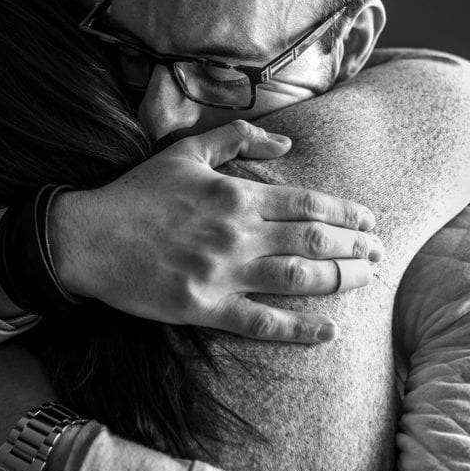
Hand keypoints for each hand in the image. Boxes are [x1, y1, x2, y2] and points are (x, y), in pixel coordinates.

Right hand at [51, 120, 383, 343]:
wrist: (88, 237)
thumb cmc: (137, 193)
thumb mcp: (185, 150)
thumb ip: (238, 139)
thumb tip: (287, 145)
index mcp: (235, 194)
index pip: (307, 202)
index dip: (346, 212)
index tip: (370, 220)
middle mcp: (237, 233)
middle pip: (313, 240)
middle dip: (354, 246)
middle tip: (380, 252)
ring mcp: (223, 272)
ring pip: (298, 279)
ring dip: (340, 279)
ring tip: (367, 279)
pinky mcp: (205, 307)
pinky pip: (262, 322)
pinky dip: (299, 328)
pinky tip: (328, 331)